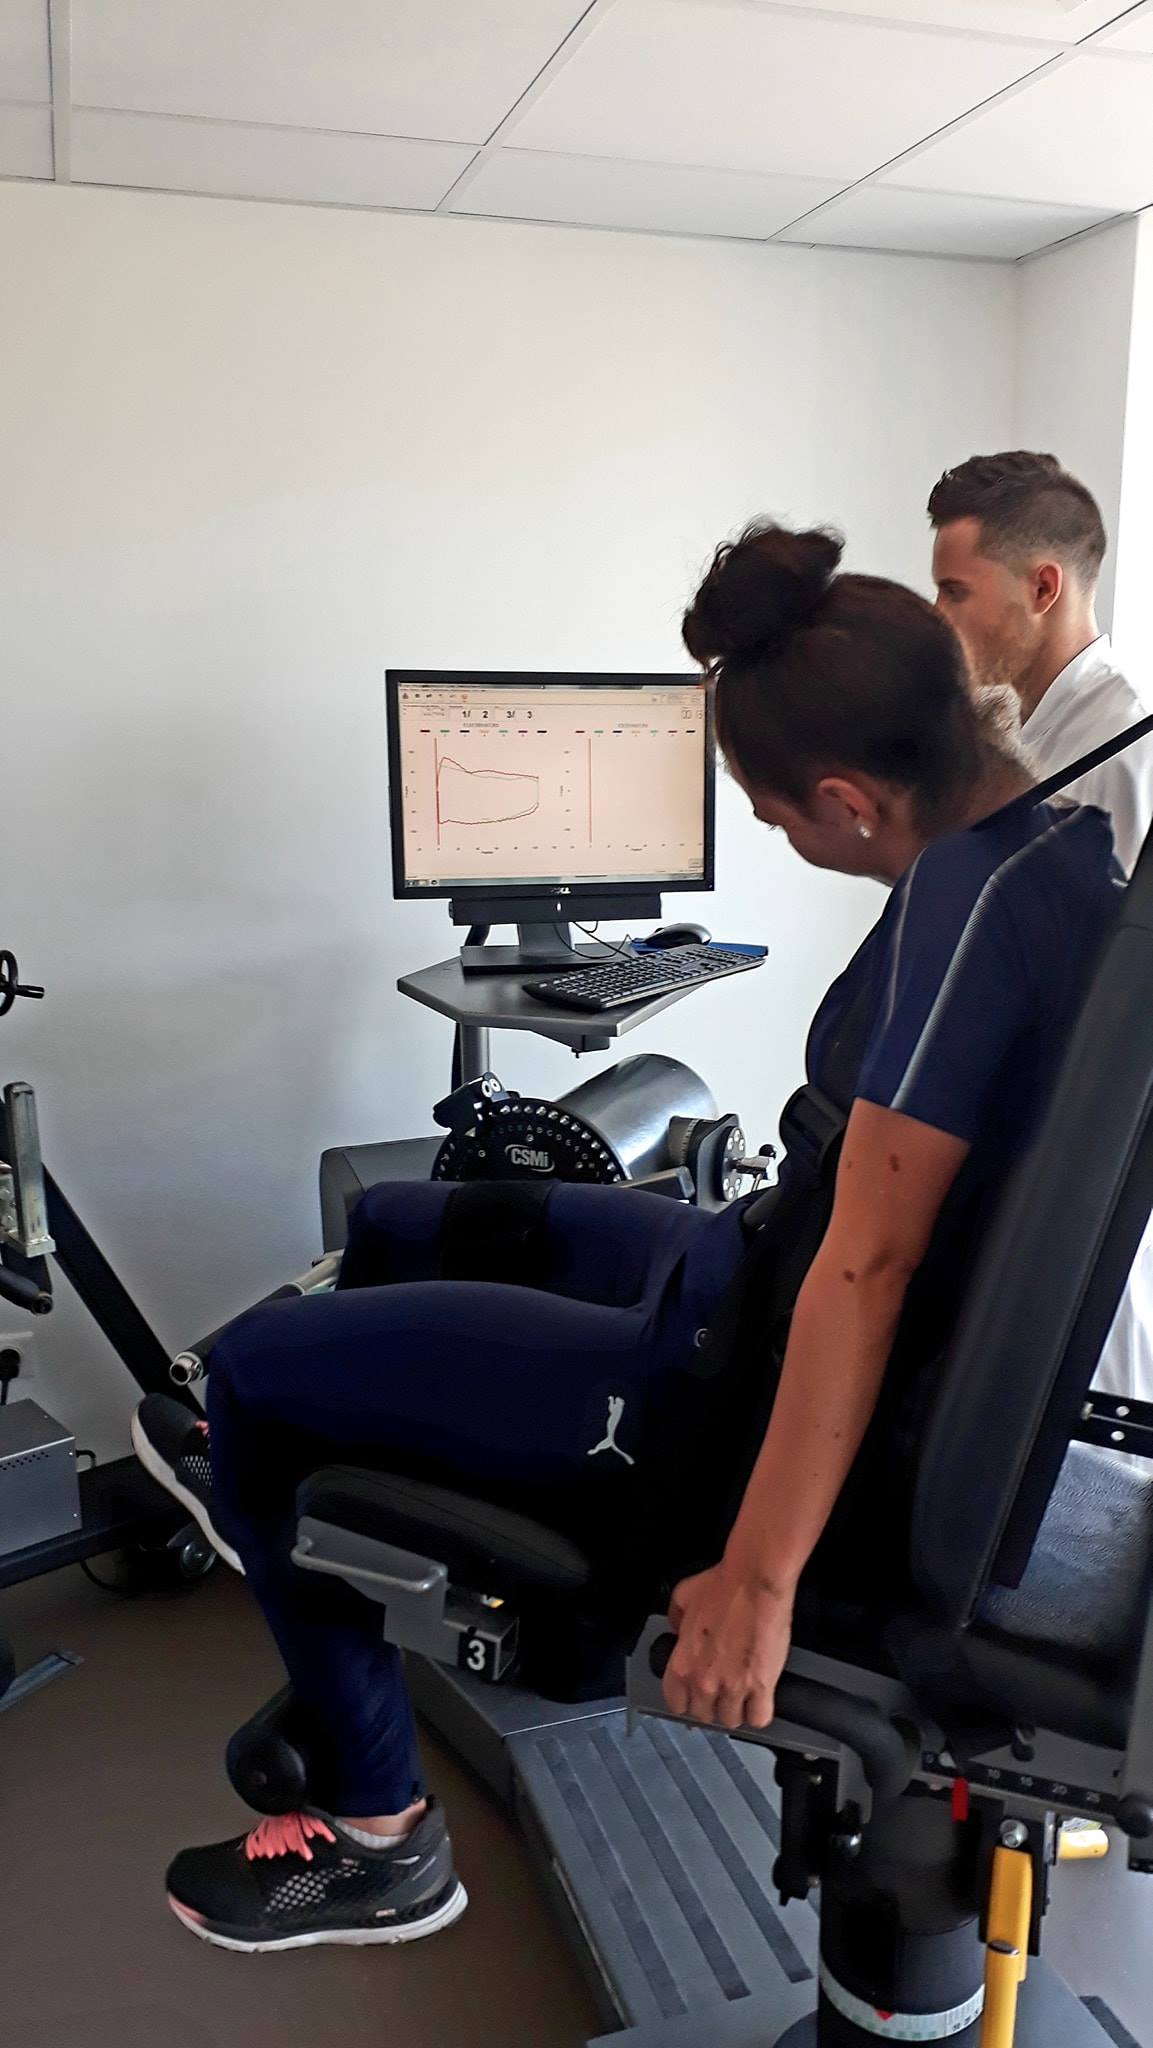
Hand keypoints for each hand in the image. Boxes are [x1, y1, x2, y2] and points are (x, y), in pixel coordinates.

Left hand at [663, 1562, 793, 1730]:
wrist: (755, 1581)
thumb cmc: (724, 1585)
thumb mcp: (684, 1596)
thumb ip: (675, 1618)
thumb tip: (676, 1627)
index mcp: (682, 1662)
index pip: (675, 1703)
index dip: (686, 1700)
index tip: (694, 1696)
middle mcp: (704, 1680)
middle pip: (703, 1716)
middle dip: (712, 1705)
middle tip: (721, 1692)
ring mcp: (732, 1686)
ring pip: (730, 1721)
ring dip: (736, 1710)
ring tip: (742, 1696)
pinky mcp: (761, 1686)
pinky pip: (759, 1718)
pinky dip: (760, 1712)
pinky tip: (760, 1700)